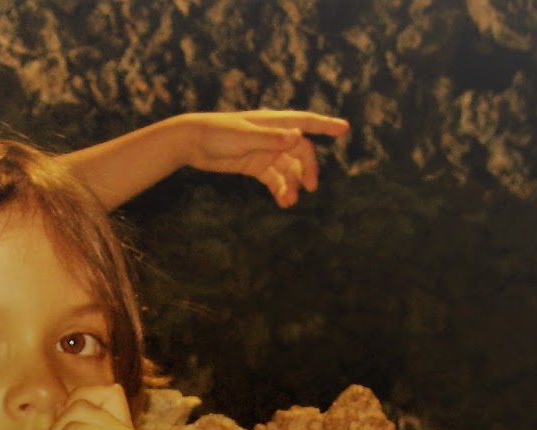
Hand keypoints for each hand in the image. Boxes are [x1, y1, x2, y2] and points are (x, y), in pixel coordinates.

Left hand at [177, 110, 349, 206]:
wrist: (191, 142)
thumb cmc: (216, 133)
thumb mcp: (243, 136)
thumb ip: (270, 138)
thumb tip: (296, 138)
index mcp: (273, 122)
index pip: (305, 121)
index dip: (325, 125)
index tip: (345, 129)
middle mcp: (273, 136)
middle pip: (300, 152)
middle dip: (308, 169)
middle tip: (311, 188)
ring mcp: (265, 151)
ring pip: (288, 169)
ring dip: (292, 184)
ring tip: (290, 201)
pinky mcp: (255, 165)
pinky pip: (274, 178)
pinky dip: (280, 189)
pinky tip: (283, 201)